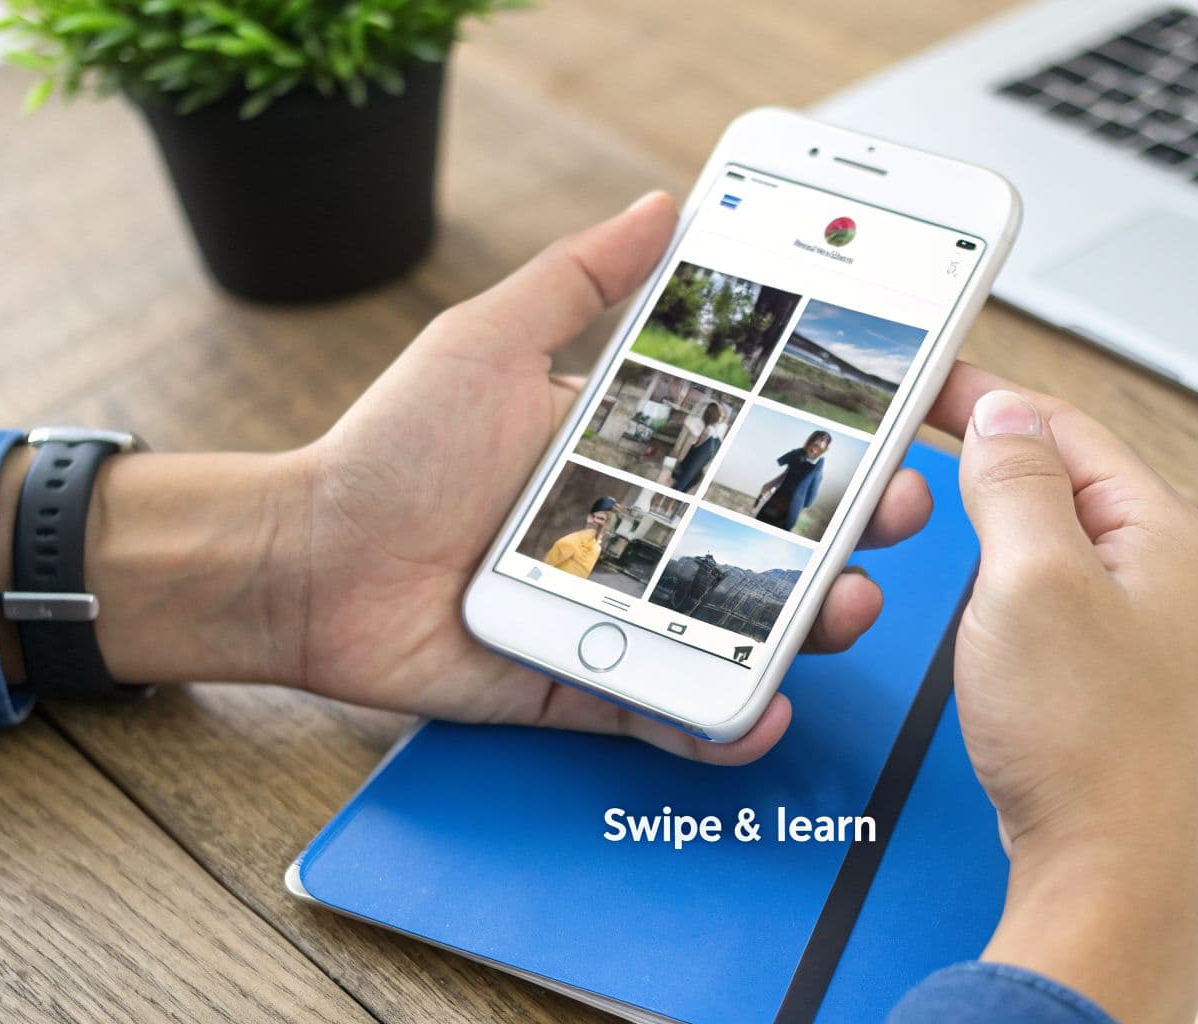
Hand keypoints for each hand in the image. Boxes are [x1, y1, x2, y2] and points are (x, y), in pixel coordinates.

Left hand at [46, 193, 933, 764]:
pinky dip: (719, 718)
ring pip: (736, 627)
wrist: (305, 563)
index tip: (888, 423)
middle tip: (892, 512)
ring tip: (842, 605)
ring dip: (804, 622)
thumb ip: (577, 280)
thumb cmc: (388, 451)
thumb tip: (661, 206)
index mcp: (629, 454)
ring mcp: (619, 616)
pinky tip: (761, 707)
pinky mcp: (586, 687)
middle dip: (845, 529)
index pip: (746, 445)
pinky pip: (668, 710)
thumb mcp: (488, 345)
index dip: (821, 439)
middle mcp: (637, 535)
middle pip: (765, 538)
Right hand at [926, 366, 1197, 1023]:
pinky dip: (1019, 579)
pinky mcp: (1125, 681)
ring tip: (950, 506)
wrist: (1114, 873)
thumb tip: (1004, 415)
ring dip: (1006, 518)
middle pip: (1073, 479)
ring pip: (1069, 542)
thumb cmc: (1089, 742)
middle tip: (924, 440)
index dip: (990, 398)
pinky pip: (1068, 598)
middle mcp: (1175, 578)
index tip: (931, 383)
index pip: (1067, 427)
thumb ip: (1018, 482)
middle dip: (996, 453)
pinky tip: (990, 600)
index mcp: (1165, 535)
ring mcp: (1155, 633)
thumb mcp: (1032, 579)